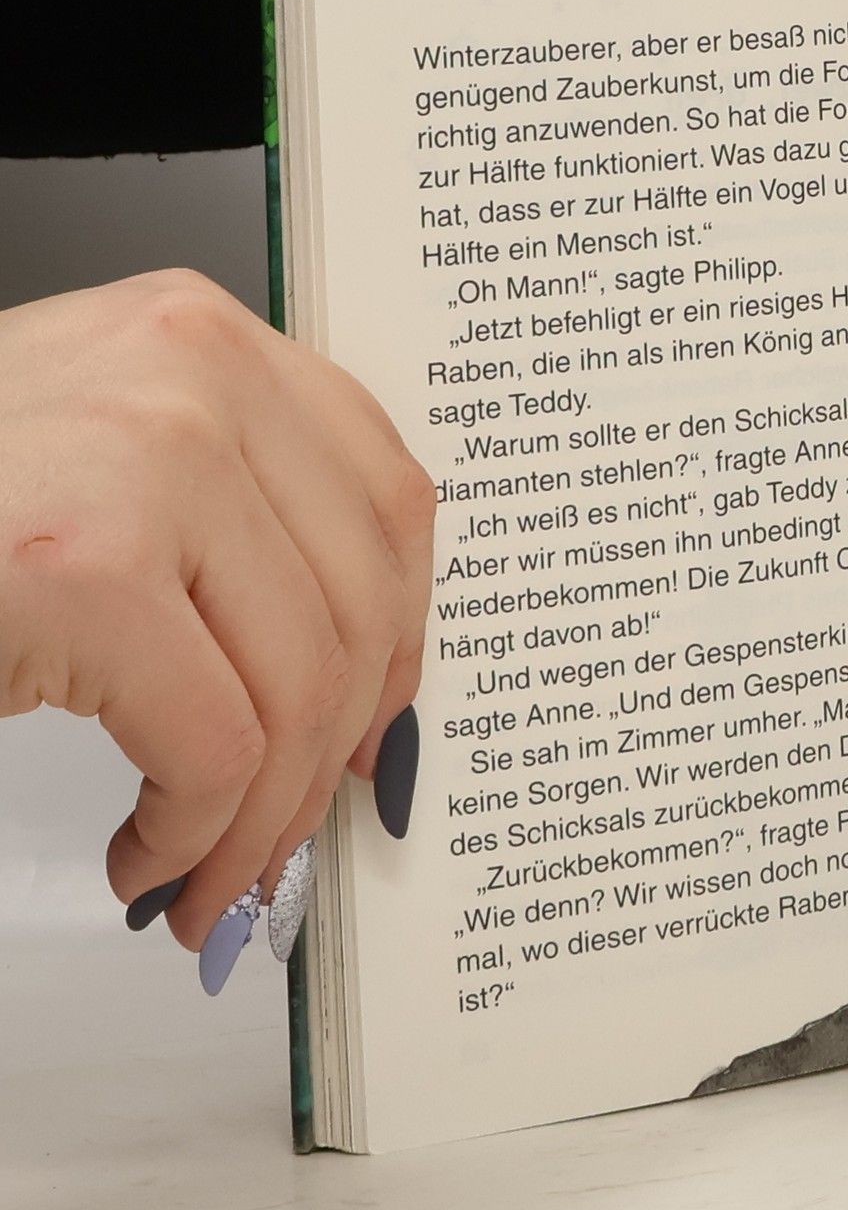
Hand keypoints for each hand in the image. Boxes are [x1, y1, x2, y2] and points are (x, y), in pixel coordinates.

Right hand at [0, 270, 434, 953]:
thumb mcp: (100, 459)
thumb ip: (230, 521)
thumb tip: (355, 680)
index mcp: (204, 338)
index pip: (387, 499)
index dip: (402, 636)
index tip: (377, 718)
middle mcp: (194, 373)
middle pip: (360, 605)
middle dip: (327, 756)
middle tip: (285, 835)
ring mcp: (148, 459)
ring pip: (300, 689)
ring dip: (260, 821)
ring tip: (208, 870)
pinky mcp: (84, 567)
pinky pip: (213, 746)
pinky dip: (192, 835)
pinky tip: (145, 855)